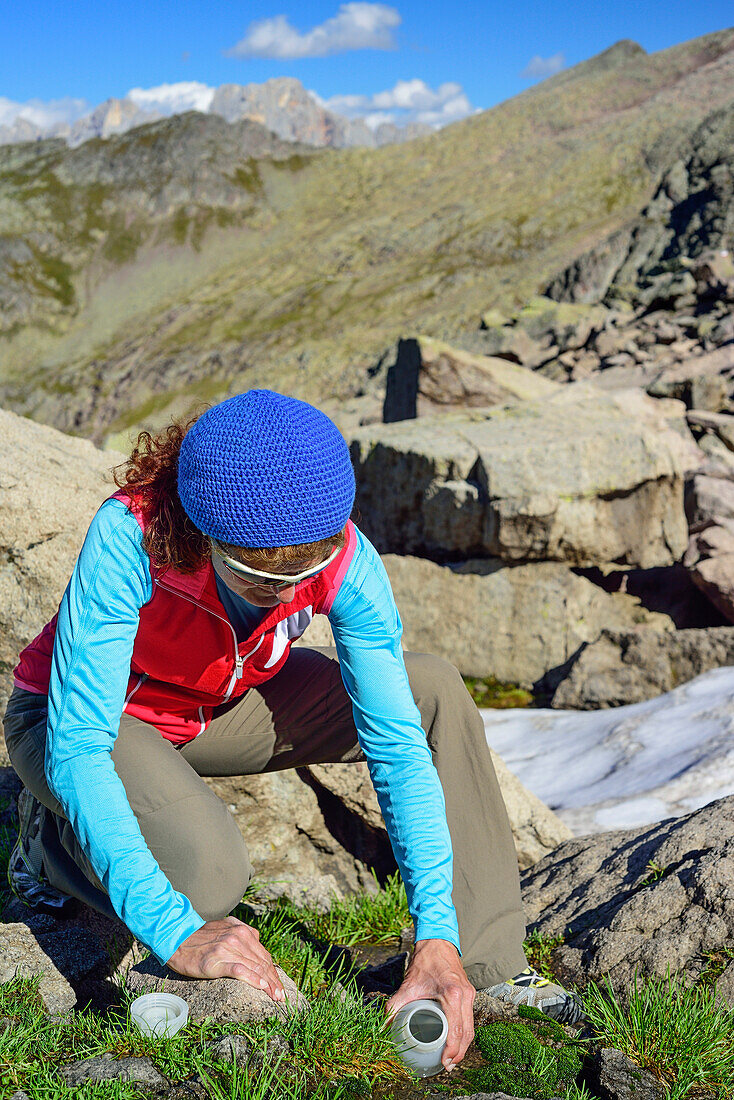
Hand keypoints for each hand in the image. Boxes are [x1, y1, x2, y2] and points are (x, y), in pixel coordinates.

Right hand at [166, 916, 284, 1001]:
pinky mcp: (217, 960)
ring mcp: (229, 948)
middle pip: (262, 962)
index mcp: (243, 930)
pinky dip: (252, 979)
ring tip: (275, 996)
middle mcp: (239, 937)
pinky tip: (261, 986)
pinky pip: (240, 970)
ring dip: (268, 984)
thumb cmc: (201, 938)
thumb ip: (242, 935)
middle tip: (281, 997)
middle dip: (274, 981)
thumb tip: (258, 946)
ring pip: (254, 967)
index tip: (279, 987)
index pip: (264, 954)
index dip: (273, 972)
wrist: (177, 939)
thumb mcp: (225, 929)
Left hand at [385, 938, 474, 1070]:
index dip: (452, 1050)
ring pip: (471, 1027)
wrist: (437, 940)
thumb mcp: (408, 985)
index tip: (444, 1062)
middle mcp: (465, 995)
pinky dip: (465, 1033)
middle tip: (448, 1066)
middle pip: (467, 1033)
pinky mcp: (469, 993)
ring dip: (464, 1045)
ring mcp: (470, 994)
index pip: (457, 1030)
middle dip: (459, 1053)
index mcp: (453, 994)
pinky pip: (470, 1018)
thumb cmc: (424, 962)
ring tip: (452, 1059)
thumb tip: (383, 1025)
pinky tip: (457, 1041)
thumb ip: (394, 1005)